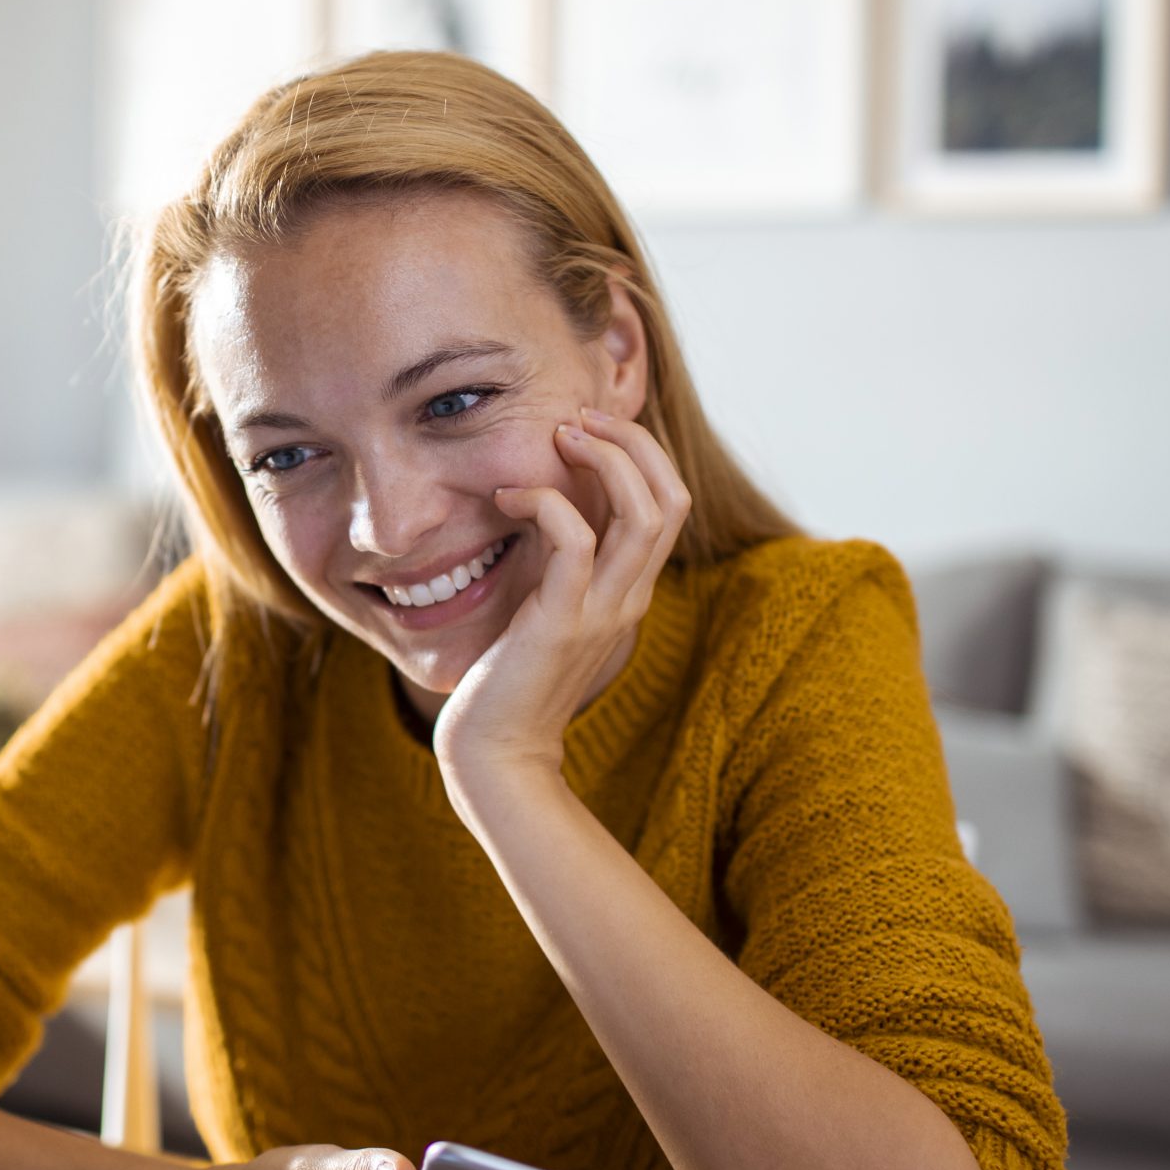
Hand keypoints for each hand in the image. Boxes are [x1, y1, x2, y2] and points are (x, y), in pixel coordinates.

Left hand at [432, 407, 690, 786]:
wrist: (496, 751)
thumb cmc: (511, 677)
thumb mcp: (548, 605)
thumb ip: (562, 561)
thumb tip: (547, 497)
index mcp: (632, 590)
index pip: (670, 502)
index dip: (641, 453)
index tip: (587, 428)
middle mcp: (630, 597)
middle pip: (672, 496)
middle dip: (632, 441)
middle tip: (578, 418)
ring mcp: (602, 610)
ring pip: (643, 511)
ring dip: (606, 458)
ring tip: (559, 436)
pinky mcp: (562, 620)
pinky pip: (575, 539)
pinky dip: (545, 500)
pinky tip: (506, 498)